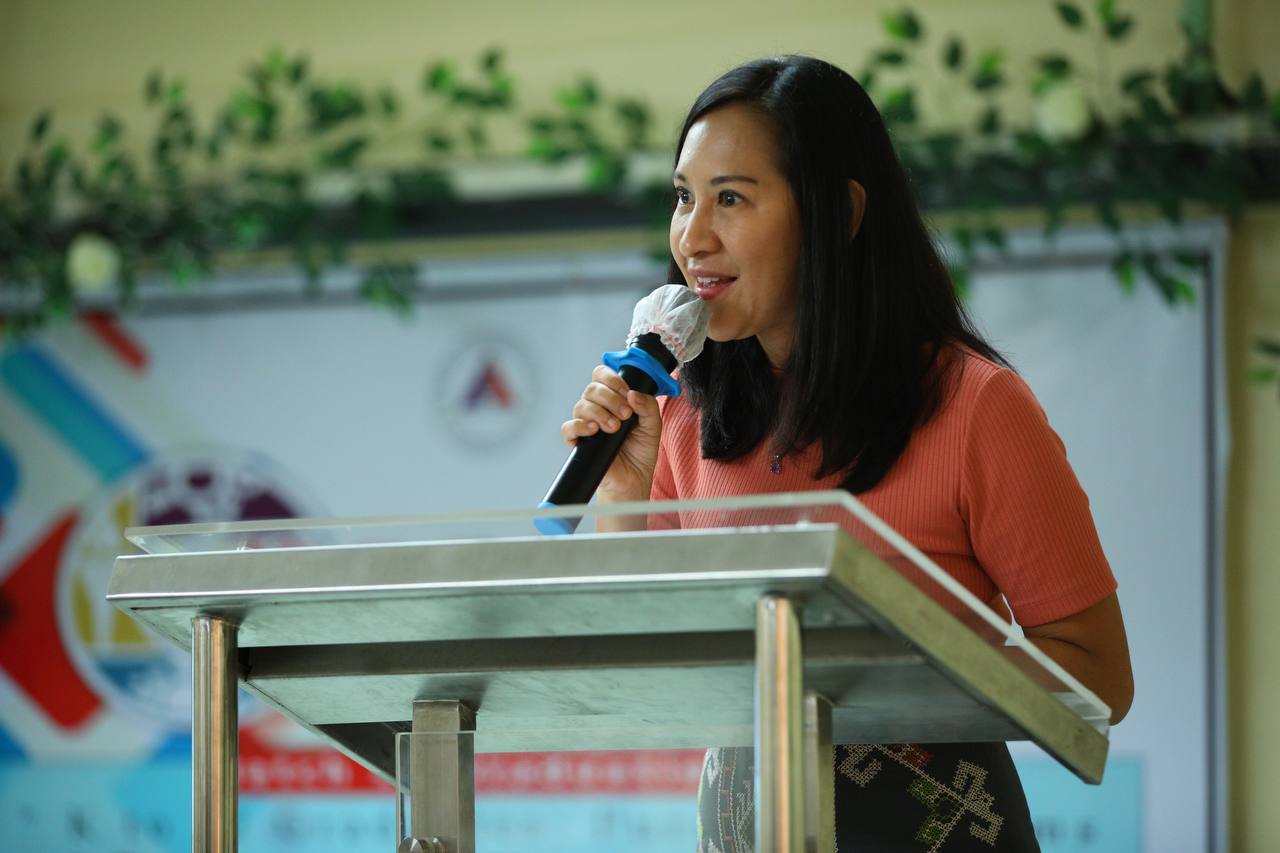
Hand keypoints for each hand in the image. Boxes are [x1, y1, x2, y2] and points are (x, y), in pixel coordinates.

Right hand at [559, 364, 661, 502]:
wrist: (633, 478)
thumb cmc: (640, 451)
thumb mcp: (653, 425)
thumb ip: (648, 406)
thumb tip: (633, 394)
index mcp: (612, 399)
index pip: (602, 376)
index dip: (612, 379)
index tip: (627, 392)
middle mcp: (596, 408)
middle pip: (592, 388)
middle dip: (610, 398)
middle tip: (625, 414)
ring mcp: (585, 424)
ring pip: (581, 405)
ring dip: (600, 413)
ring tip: (615, 428)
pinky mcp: (577, 441)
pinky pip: (569, 427)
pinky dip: (580, 425)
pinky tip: (594, 430)